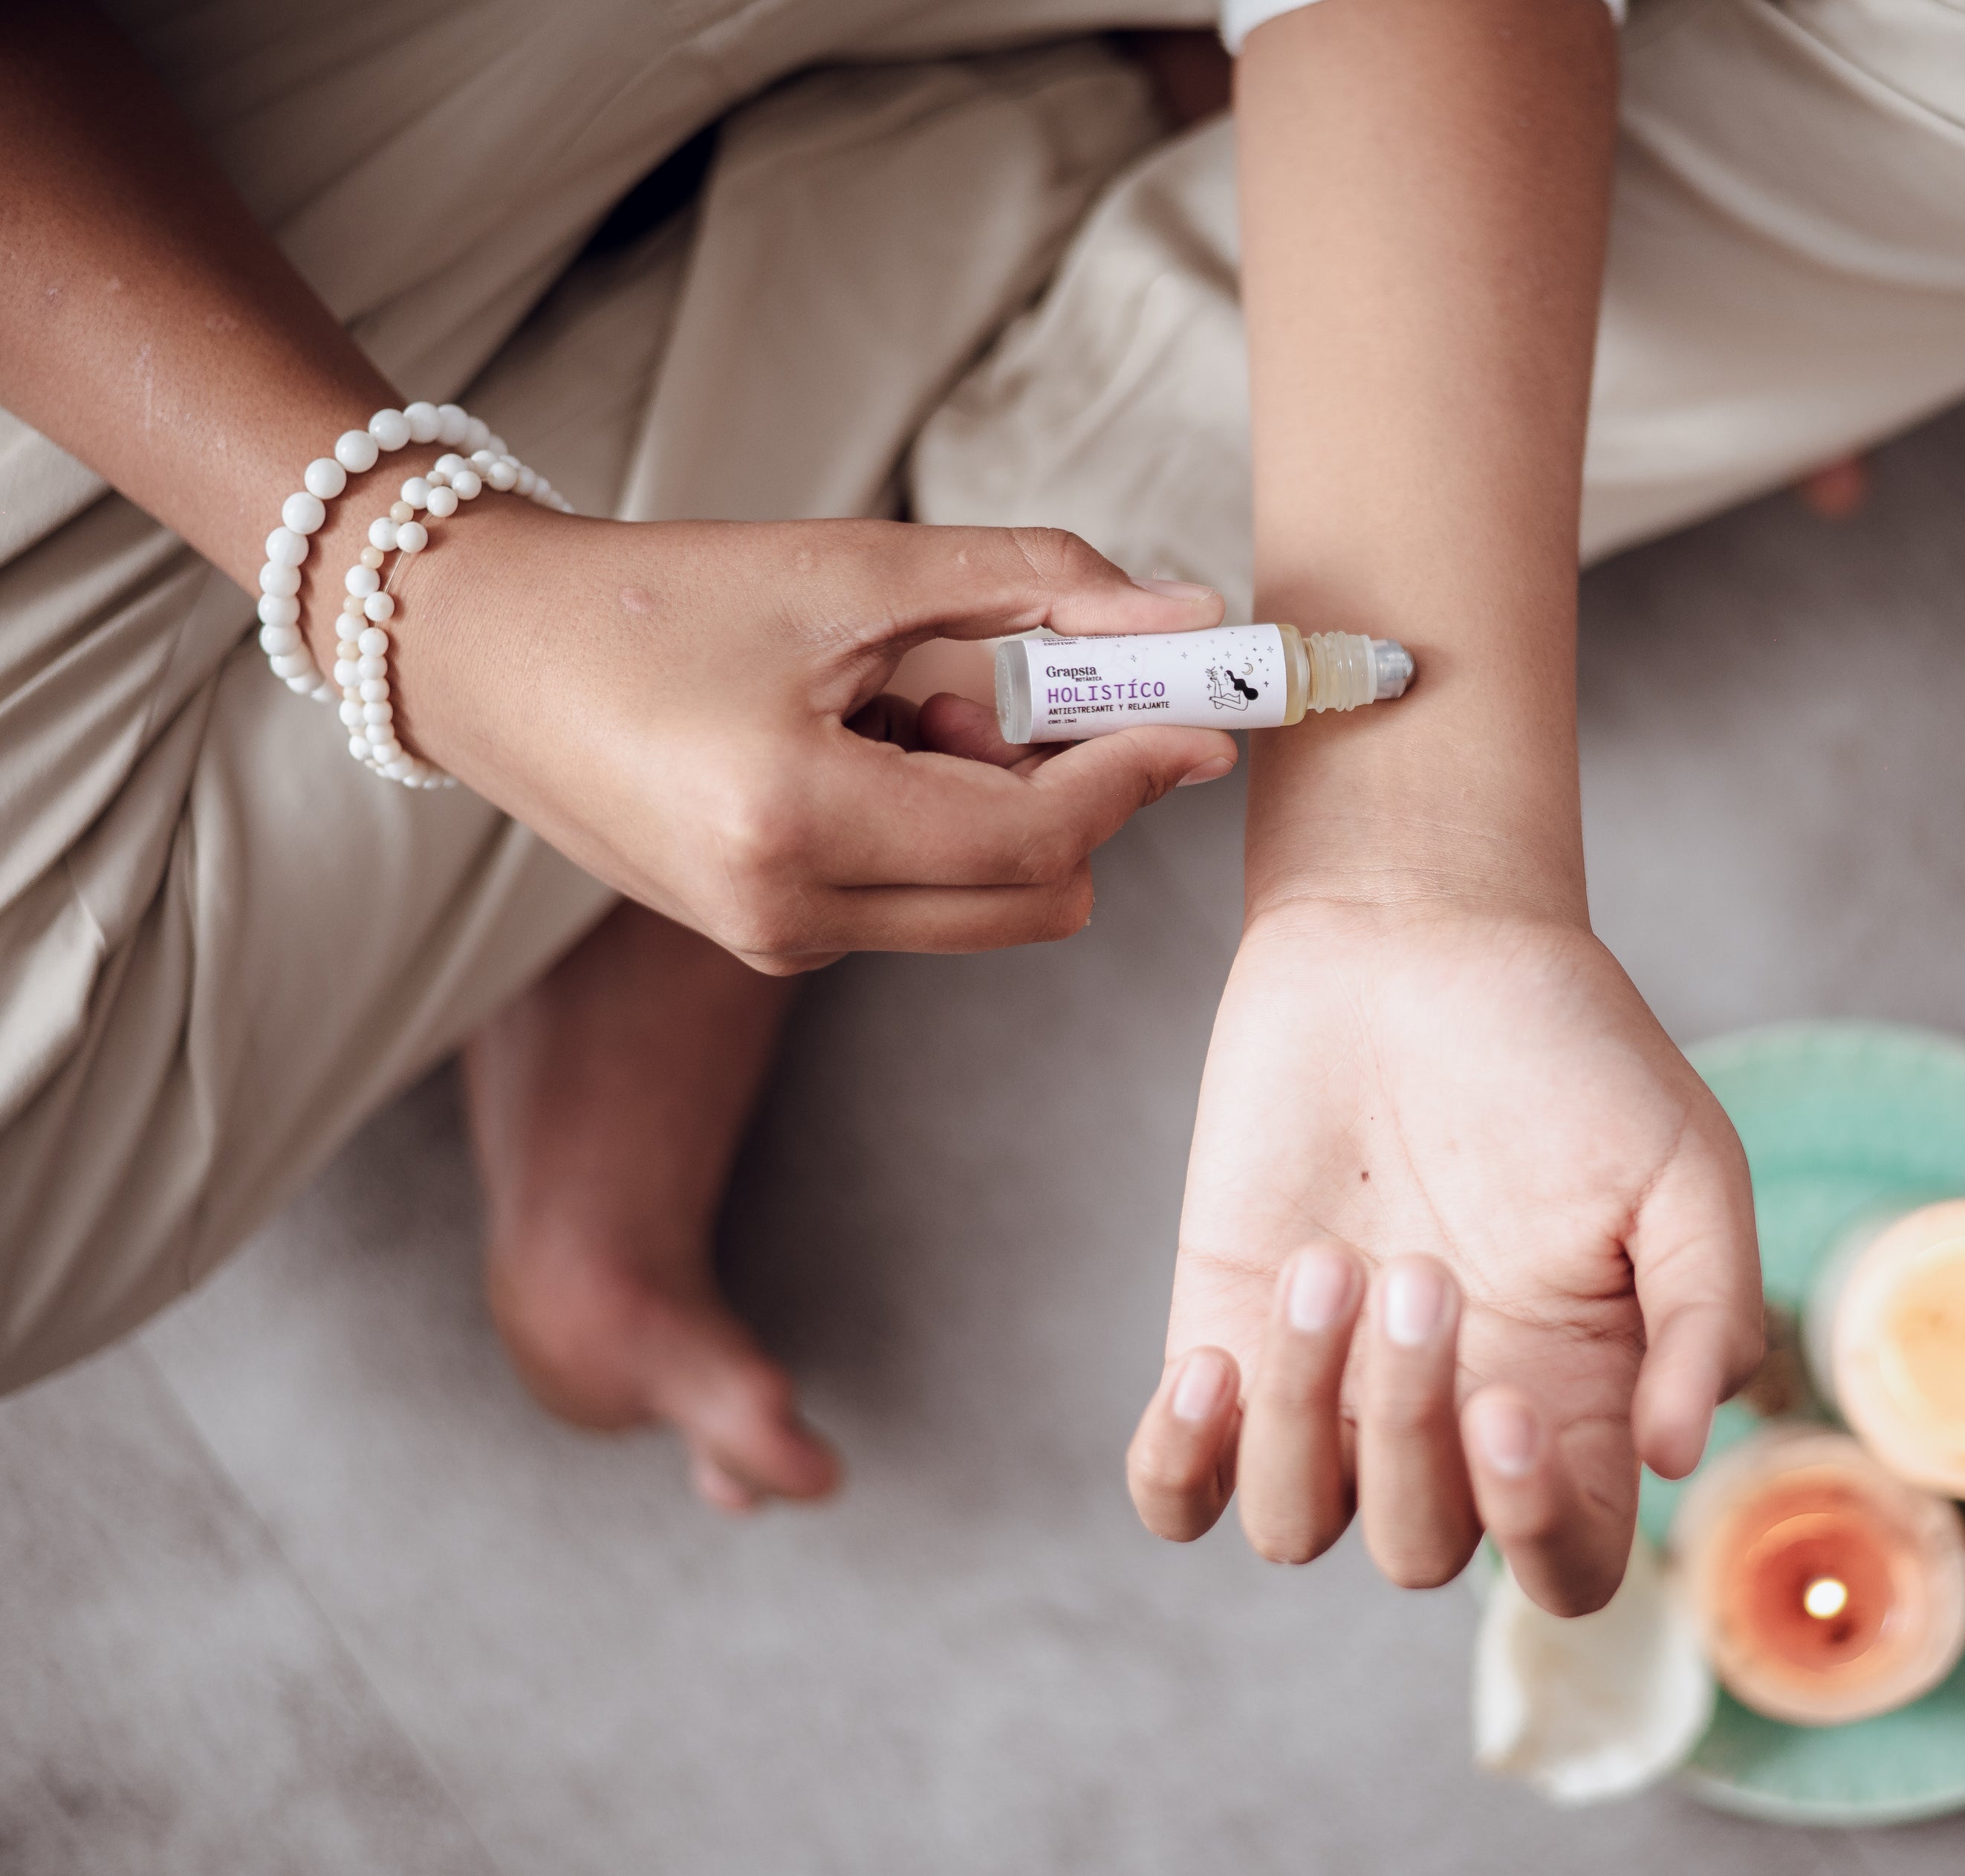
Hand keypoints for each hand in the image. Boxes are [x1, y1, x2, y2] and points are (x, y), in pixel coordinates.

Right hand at [393, 505, 1237, 972]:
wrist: (484, 652)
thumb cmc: (659, 595)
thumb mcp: (856, 566)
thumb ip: (1036, 585)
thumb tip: (1189, 616)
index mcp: (798, 823)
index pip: (1039, 836)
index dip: (1138, 767)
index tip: (1206, 705)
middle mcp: (786, 916)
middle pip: (1036, 900)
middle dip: (1079, 796)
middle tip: (1042, 684)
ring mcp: (772, 945)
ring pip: (987, 908)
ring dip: (1000, 808)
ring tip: (908, 700)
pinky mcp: (765, 944)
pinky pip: (918, 903)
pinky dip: (938, 826)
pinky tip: (859, 741)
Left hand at [1126, 898, 1762, 1614]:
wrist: (1411, 934)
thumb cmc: (1567, 1045)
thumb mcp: (1685, 1164)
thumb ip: (1708, 1314)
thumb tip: (1676, 1461)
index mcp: (1574, 1399)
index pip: (1566, 1565)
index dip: (1539, 1533)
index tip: (1506, 1407)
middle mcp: (1447, 1419)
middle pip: (1423, 1550)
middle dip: (1411, 1436)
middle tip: (1420, 1270)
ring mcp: (1330, 1389)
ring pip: (1293, 1528)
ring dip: (1300, 1423)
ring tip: (1327, 1263)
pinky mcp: (1224, 1336)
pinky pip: (1178, 1494)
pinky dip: (1179, 1467)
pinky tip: (1210, 1367)